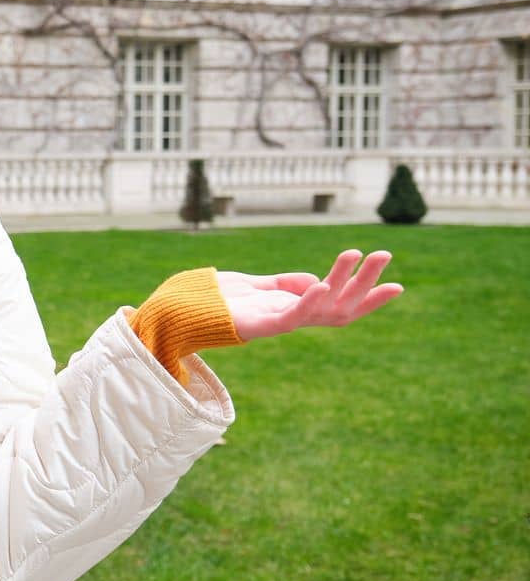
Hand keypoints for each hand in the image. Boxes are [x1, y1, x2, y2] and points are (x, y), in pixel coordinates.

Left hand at [218, 250, 402, 341]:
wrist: (184, 310)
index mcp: (296, 309)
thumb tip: (318, 282)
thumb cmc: (219, 300)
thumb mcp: (259, 285)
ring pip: (324, 308)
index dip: (367, 296)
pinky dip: (308, 302)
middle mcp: (293, 319)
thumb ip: (287, 284)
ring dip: (344, 282)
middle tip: (385, 255)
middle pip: (341, 305)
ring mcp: (279, 323)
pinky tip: (322, 284)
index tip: (396, 284)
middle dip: (365, 282)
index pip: (341, 304)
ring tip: (360, 255)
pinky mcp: (261, 325)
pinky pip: (291, 316)